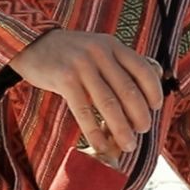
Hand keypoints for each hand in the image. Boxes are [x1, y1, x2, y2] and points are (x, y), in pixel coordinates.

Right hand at [9, 29, 163, 160]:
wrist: (32, 44)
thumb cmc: (70, 53)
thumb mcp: (98, 48)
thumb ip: (119, 63)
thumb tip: (149, 85)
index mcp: (112, 46)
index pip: (143, 69)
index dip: (153, 91)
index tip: (156, 108)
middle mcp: (100, 53)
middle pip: (128, 90)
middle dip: (139, 115)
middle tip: (143, 131)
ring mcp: (82, 65)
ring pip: (108, 104)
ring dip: (121, 129)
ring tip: (129, 145)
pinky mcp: (64, 79)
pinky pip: (84, 110)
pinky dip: (94, 131)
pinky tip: (101, 144)